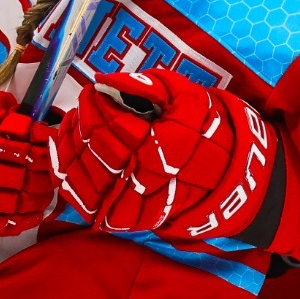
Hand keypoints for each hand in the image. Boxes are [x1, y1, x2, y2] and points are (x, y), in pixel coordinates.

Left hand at [53, 71, 283, 244]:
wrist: (231, 182)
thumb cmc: (212, 134)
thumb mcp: (190, 98)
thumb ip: (149, 86)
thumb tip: (107, 79)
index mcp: (160, 148)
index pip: (111, 123)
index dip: (96, 103)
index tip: (96, 90)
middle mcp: (142, 180)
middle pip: (94, 147)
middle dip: (83, 120)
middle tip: (85, 105)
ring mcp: (130, 204)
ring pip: (81, 175)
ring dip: (70, 146)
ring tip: (73, 125)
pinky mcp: (122, 218)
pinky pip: (82, 199)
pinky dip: (68, 175)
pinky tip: (69, 153)